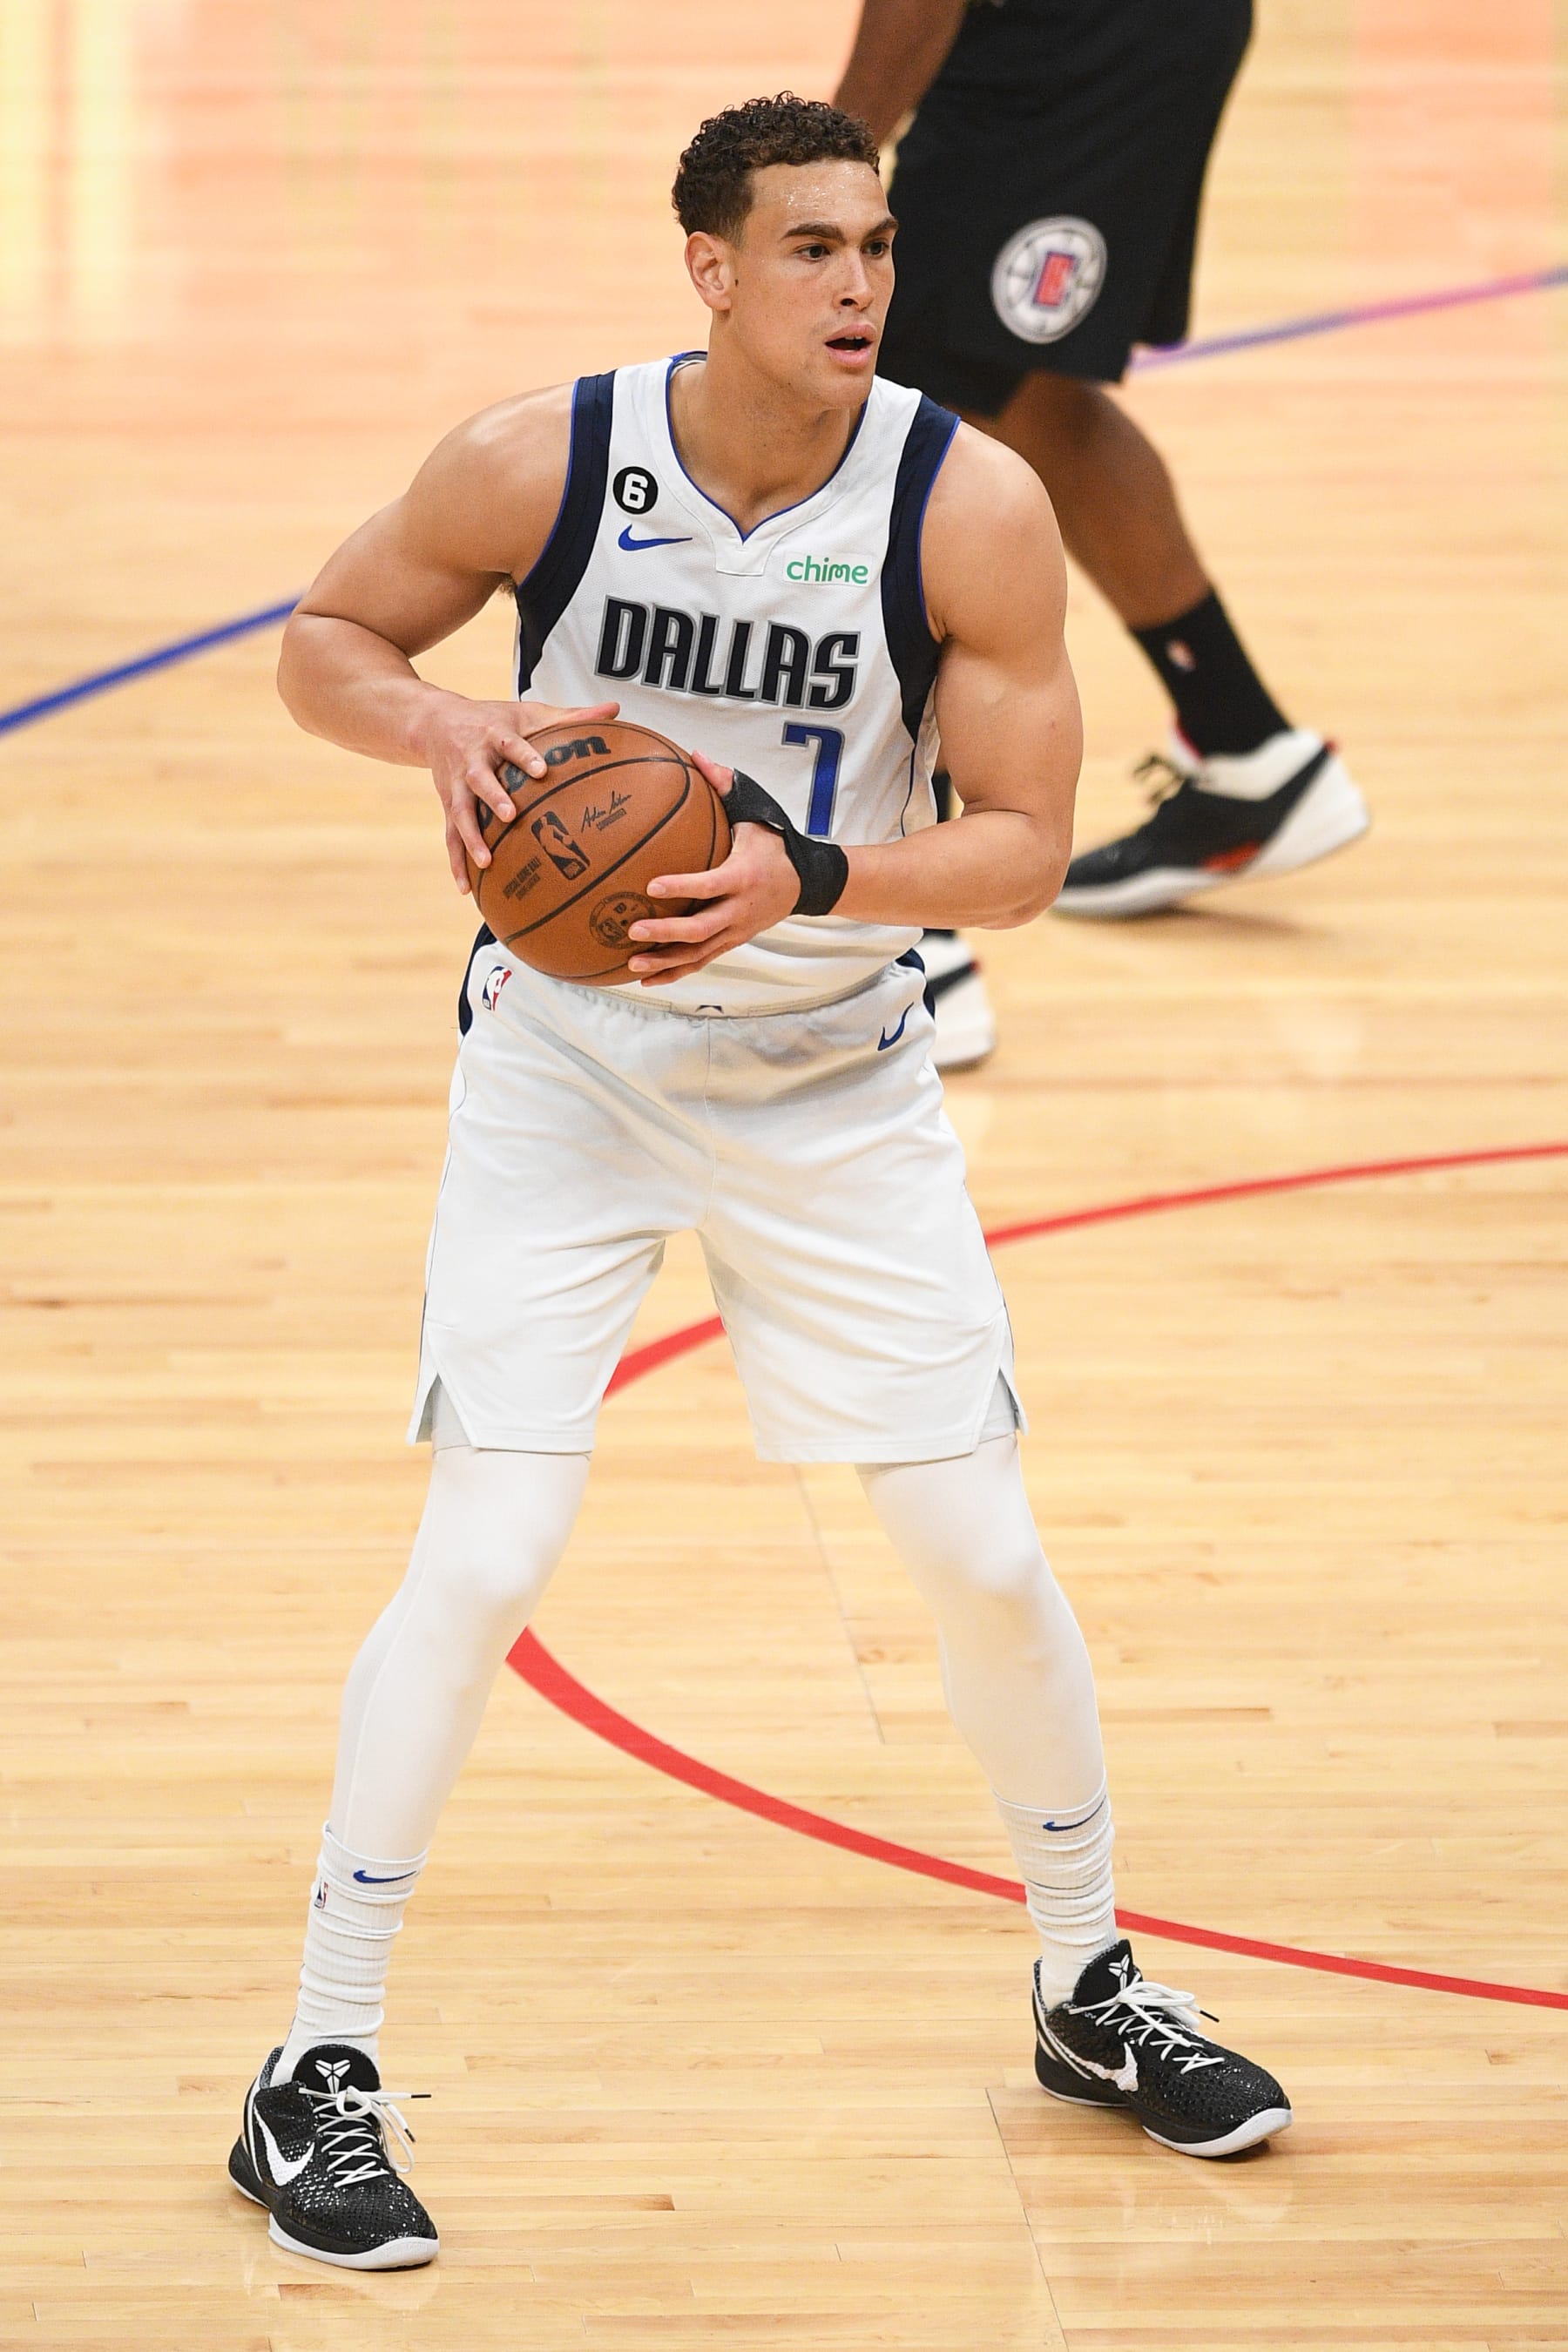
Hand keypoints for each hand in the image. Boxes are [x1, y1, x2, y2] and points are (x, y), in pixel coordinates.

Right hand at [412, 692, 620, 890]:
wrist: (435, 721)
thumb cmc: (493, 720)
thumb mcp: (529, 713)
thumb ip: (570, 716)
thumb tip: (614, 709)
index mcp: (494, 735)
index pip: (510, 744)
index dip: (524, 756)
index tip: (541, 770)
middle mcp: (472, 760)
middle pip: (478, 779)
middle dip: (492, 796)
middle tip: (509, 816)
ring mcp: (456, 785)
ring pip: (460, 812)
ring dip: (471, 837)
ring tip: (485, 862)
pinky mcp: (447, 804)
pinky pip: (450, 835)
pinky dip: (456, 861)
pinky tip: (465, 888)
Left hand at [626, 752, 799, 983]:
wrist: (808, 880)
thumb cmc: (775, 842)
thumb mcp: (757, 811)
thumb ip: (725, 786)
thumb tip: (695, 755)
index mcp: (743, 876)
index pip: (710, 884)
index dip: (682, 886)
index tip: (651, 884)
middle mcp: (740, 909)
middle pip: (701, 928)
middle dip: (666, 932)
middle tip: (632, 929)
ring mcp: (737, 930)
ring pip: (699, 953)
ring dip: (665, 961)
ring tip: (632, 964)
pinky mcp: (732, 941)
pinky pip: (701, 961)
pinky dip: (675, 971)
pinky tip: (646, 978)